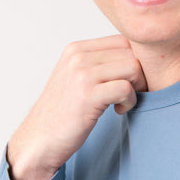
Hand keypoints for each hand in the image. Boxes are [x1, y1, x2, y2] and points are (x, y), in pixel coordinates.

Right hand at [6, 36, 146, 179]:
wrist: (39, 139)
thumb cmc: (63, 114)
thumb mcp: (76, 78)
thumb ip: (98, 64)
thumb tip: (135, 57)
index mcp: (76, 49)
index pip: (123, 40)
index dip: (136, 60)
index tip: (130, 81)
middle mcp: (78, 56)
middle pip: (131, 52)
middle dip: (140, 75)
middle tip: (130, 94)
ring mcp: (82, 75)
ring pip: (132, 67)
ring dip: (136, 88)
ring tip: (123, 102)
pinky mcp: (87, 96)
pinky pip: (126, 89)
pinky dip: (130, 101)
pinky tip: (118, 110)